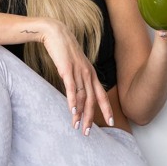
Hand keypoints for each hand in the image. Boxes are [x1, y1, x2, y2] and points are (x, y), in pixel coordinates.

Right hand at [41, 19, 113, 135]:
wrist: (56, 33)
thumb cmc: (64, 49)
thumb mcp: (75, 64)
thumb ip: (78, 77)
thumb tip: (77, 91)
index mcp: (91, 73)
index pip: (102, 94)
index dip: (107, 109)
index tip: (110, 122)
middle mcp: (88, 73)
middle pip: (92, 100)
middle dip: (91, 118)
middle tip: (88, 132)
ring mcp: (78, 71)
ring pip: (82, 97)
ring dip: (80, 113)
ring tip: (77, 126)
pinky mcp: (67, 69)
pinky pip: (71, 88)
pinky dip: (72, 101)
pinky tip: (72, 111)